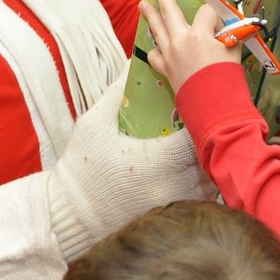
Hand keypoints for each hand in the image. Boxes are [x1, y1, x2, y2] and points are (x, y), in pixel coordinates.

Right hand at [47, 63, 214, 258]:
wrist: (69, 215)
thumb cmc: (80, 168)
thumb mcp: (94, 123)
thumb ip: (117, 91)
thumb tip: (132, 61)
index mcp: (157, 160)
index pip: (198, 133)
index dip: (202, 118)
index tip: (197, 107)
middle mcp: (172, 184)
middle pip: (210, 157)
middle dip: (208, 139)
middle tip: (205, 123)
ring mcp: (174, 204)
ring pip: (209, 181)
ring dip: (208, 162)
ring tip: (202, 145)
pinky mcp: (171, 217)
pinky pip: (199, 199)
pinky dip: (200, 183)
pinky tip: (191, 169)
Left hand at [140, 0, 239, 93]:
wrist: (214, 108)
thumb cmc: (227, 80)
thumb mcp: (234, 52)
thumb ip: (230, 37)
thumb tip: (231, 29)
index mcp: (199, 34)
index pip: (208, 13)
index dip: (217, 17)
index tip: (225, 26)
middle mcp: (180, 40)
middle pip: (169, 9)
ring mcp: (170, 54)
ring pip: (157, 29)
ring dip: (149, 14)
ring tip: (142, 3)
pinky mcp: (165, 69)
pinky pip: (156, 54)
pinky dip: (156, 48)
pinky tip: (156, 43)